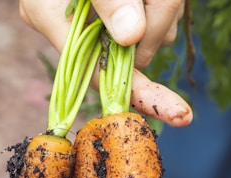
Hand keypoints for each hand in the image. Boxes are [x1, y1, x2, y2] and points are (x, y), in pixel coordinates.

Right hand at [20, 0, 192, 126]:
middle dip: (159, 22)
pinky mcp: (121, 11)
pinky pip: (157, 18)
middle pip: (134, 53)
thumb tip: (131, 37)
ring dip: (165, 6)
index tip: (178, 113)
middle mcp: (74, 26)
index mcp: (51, 17)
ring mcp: (99, 20)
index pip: (99, 75)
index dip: (141, 94)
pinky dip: (165, 2)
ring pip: (153, 34)